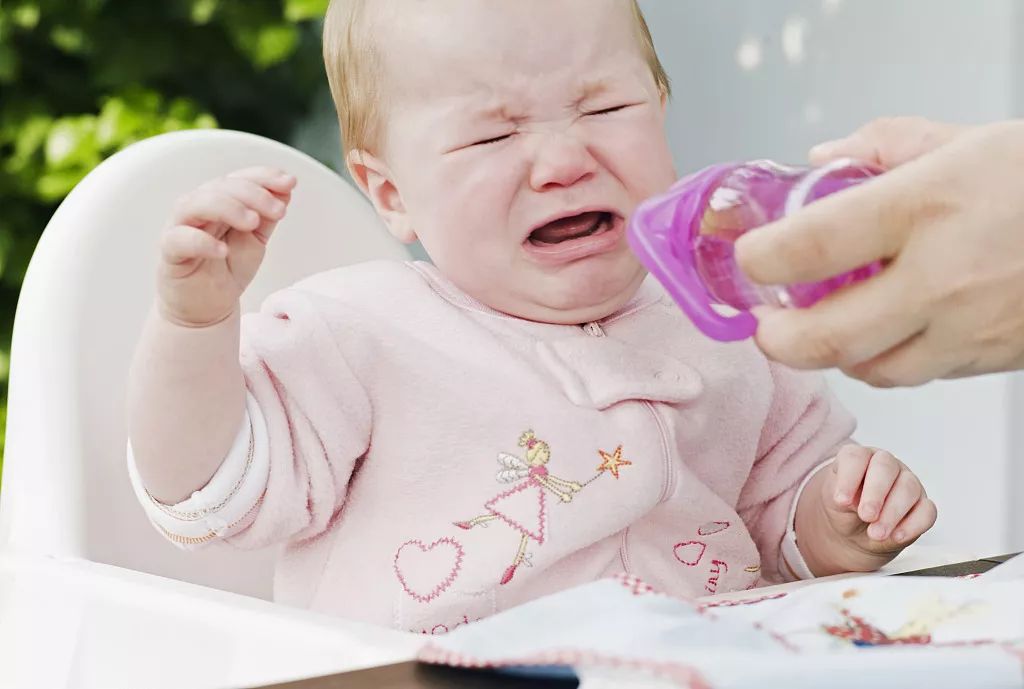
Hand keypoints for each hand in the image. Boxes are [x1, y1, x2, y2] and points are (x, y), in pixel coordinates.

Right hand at [158, 167, 296, 326]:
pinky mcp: (170, 252)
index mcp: (220, 200)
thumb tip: (287, 188)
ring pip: (196, 204)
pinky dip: (202, 242)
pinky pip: (180, 239)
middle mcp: (198, 207)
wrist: (208, 306)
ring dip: (228, 208)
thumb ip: (268, 215)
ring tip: (253, 223)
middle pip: (221, 187)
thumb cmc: (228, 267)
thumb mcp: (256, 239)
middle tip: (279, 211)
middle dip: (254, 194)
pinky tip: (222, 251)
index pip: (239, 179)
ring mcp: (180, 227)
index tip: (290, 182)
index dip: (264, 176)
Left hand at [734, 117, 1023, 386]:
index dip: (760, 260)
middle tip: (764, 326)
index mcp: (926, 205)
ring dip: (833, 355)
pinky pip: (919, 373)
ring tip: (820, 328)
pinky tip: (884, 331)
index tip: (748, 257)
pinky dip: (887, 359)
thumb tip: (821, 157)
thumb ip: (882, 146)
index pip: (811, 246)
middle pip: (826, 339)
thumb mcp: (963, 138)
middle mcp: (942, 275)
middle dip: (776, 340)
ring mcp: (969, 326)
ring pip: (871, 369)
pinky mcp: (992, 358)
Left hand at [797, 444, 937, 575]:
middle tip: (866, 516)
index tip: (841, 501)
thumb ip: (841, 498)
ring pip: (908, 488)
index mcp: (860, 458)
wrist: (854, 530)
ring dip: (892, 513)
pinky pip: (927, 511)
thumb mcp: (835, 501)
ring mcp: (908, 483)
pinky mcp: (922, 506)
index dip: (848, 477)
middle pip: (885, 467)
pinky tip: (897, 537)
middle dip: (875, 493)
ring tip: (876, 534)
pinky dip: (913, 525)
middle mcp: (886, 465)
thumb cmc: (845, 508)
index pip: (856, 457)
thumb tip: (851, 502)